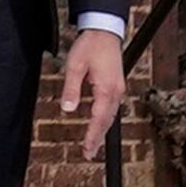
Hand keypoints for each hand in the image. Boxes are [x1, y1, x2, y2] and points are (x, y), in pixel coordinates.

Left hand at [63, 27, 128, 164]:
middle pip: (107, 121)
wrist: (105, 32)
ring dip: (101, 131)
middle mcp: (116, 92)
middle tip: (88, 154)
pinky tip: (97, 126)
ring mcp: (118, 90)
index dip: (92, 135)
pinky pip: (110, 108)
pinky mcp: (115, 86)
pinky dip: (104, 120)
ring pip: (110, 116)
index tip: (86, 149)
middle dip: (97, 138)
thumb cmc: (89, 47)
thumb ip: (71, 89)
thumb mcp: (74, 66)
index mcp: (107, 89)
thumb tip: (68, 109)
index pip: (99, 119)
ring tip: (92, 145)